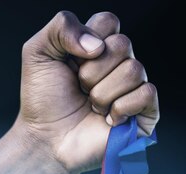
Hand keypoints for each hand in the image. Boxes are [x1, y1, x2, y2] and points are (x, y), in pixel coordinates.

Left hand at [16, 11, 159, 173]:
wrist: (47, 139)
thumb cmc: (43, 100)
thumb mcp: (38, 52)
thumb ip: (62, 27)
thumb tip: (98, 45)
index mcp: (99, 46)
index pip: (110, 22)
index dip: (89, 38)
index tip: (72, 60)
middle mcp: (120, 64)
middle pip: (123, 44)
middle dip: (93, 70)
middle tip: (80, 87)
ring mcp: (135, 88)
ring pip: (135, 70)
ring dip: (103, 92)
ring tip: (92, 106)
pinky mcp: (146, 113)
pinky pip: (147, 94)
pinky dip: (122, 107)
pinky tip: (109, 119)